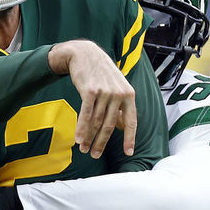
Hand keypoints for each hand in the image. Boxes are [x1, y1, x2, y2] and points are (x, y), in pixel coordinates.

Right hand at [48, 40, 136, 158]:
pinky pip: (86, 114)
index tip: (129, 153)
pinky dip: (81, 128)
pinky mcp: (90, 91)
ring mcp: (105, 92)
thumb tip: (124, 127)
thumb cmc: (102, 73)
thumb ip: (121, 106)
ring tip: (84, 149)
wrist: (86, 54)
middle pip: (110, 125)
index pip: (131, 121)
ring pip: (97, 121)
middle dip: (102, 143)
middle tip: (95, 155)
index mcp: (129, 94)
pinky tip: (78, 139)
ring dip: (89, 138)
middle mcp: (119, 94)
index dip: (130, 138)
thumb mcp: (117, 86)